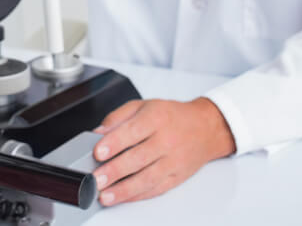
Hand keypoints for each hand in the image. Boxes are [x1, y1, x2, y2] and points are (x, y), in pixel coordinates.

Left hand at [92, 98, 235, 204]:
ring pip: (148, 178)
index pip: (132, 131)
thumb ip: (118, 117)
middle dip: (115, 170)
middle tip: (96, 179)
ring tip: (106, 195)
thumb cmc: (171, 116)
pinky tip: (124, 197)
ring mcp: (174, 160)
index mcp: (156, 118)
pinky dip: (138, 195)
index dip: (114, 143)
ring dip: (125, 189)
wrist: (205, 128)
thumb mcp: (143, 105)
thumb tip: (98, 132)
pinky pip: (157, 188)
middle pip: (139, 158)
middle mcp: (166, 140)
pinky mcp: (177, 176)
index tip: (98, 153)